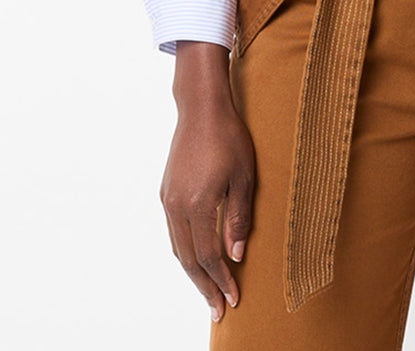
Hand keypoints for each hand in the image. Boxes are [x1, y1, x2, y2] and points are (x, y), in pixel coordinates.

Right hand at [160, 42, 255, 322]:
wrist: (201, 108)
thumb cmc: (230, 137)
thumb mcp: (244, 177)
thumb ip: (238, 218)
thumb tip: (236, 256)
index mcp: (198, 204)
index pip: (208, 256)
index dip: (221, 281)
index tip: (233, 300)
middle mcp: (177, 206)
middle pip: (188, 259)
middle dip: (204, 287)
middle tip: (217, 310)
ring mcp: (168, 199)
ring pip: (177, 248)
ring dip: (193, 272)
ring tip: (208, 290)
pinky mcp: (166, 191)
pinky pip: (173, 231)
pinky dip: (185, 250)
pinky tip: (196, 258)